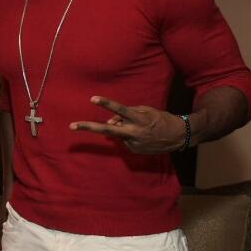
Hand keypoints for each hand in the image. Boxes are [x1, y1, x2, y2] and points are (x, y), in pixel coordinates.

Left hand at [69, 95, 186, 153]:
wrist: (179, 136)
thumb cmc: (160, 119)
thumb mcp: (145, 111)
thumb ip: (125, 114)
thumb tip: (110, 122)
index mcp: (138, 119)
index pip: (120, 110)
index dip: (106, 104)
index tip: (92, 99)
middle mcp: (134, 132)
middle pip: (107, 130)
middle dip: (89, 127)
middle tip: (71, 126)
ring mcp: (133, 143)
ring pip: (118, 134)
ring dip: (122, 129)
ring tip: (141, 129)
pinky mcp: (134, 151)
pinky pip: (125, 140)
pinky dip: (129, 136)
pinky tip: (142, 136)